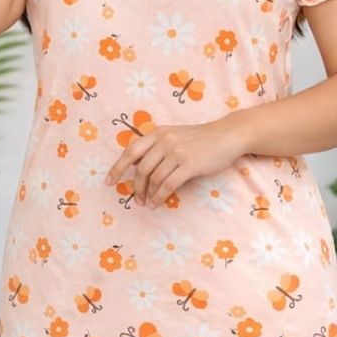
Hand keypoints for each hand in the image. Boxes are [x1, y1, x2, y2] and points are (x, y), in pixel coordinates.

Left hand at [104, 117, 247, 207]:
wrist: (227, 135)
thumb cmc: (201, 139)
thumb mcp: (175, 136)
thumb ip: (157, 147)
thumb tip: (138, 167)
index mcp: (158, 133)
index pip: (131, 151)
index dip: (117, 167)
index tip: (109, 182)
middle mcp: (165, 140)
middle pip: (141, 169)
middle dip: (136, 187)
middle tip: (136, 199)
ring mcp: (177, 152)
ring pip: (154, 179)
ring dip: (148, 195)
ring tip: (148, 203)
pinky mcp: (189, 165)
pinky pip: (168, 185)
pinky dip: (159, 197)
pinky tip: (157, 203)